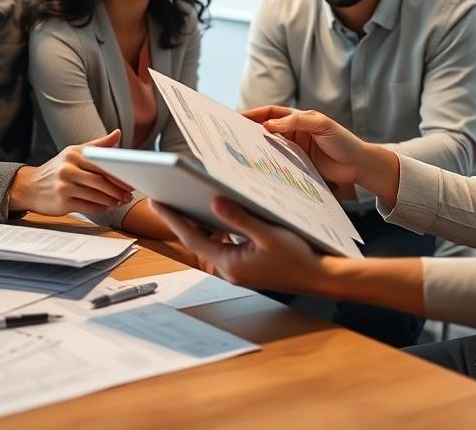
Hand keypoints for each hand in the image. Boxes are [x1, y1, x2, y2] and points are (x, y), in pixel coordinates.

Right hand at [9, 129, 133, 214]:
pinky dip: (100, 207)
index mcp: (74, 155)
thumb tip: (117, 133)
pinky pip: (88, 207)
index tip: (131, 180)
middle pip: (100, 181)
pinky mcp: (62, 202)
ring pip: (96, 195)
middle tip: (129, 195)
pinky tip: (106, 206)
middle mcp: (68, 169)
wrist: (29, 187)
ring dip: (111, 200)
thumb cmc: (56, 169)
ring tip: (120, 201)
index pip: (102, 164)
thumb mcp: (73, 152)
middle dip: (117, 190)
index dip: (119, 174)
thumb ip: (97, 145)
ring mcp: (64, 186)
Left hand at [149, 197, 323, 292]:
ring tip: (187, 202)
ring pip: (210, 243)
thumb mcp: (268, 234)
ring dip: (199, 225)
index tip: (156, 202)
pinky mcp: (246, 267)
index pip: (192, 238)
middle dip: (181, 220)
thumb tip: (215, 202)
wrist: (319, 277)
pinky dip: (217, 231)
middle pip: (197, 241)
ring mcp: (238, 269)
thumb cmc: (298, 257)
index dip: (173, 219)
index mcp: (230, 263)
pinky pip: (224, 246)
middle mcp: (229, 269)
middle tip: (164, 198)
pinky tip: (219, 217)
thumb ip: (240, 219)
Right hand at [242, 106, 367, 192]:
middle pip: (266, 129)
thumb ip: (297, 122)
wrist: (357, 165)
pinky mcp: (296, 166)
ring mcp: (294, 150)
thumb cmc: (343, 140)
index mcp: (298, 119)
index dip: (255, 114)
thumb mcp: (321, 125)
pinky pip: (278, 163)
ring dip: (257, 148)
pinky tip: (258, 167)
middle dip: (250, 131)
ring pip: (270, 147)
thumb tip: (269, 124)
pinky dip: (268, 163)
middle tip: (232, 136)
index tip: (238, 118)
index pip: (271, 113)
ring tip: (240, 152)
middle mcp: (293, 133)